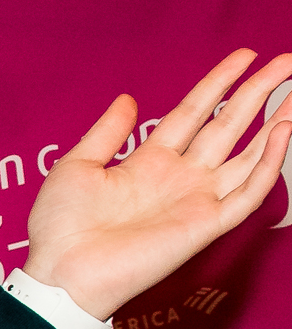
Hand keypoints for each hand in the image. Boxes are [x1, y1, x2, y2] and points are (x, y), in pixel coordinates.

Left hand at [25, 49, 291, 319]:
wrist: (59, 273)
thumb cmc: (59, 228)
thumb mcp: (76, 168)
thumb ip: (105, 133)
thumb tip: (127, 98)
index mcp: (149, 163)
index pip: (194, 112)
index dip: (219, 83)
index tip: (246, 54)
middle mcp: (179, 178)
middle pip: (229, 126)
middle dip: (259, 92)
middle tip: (288, 61)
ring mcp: (195, 200)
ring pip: (250, 156)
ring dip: (278, 124)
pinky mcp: (205, 226)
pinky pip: (247, 193)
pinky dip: (268, 165)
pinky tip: (282, 133)